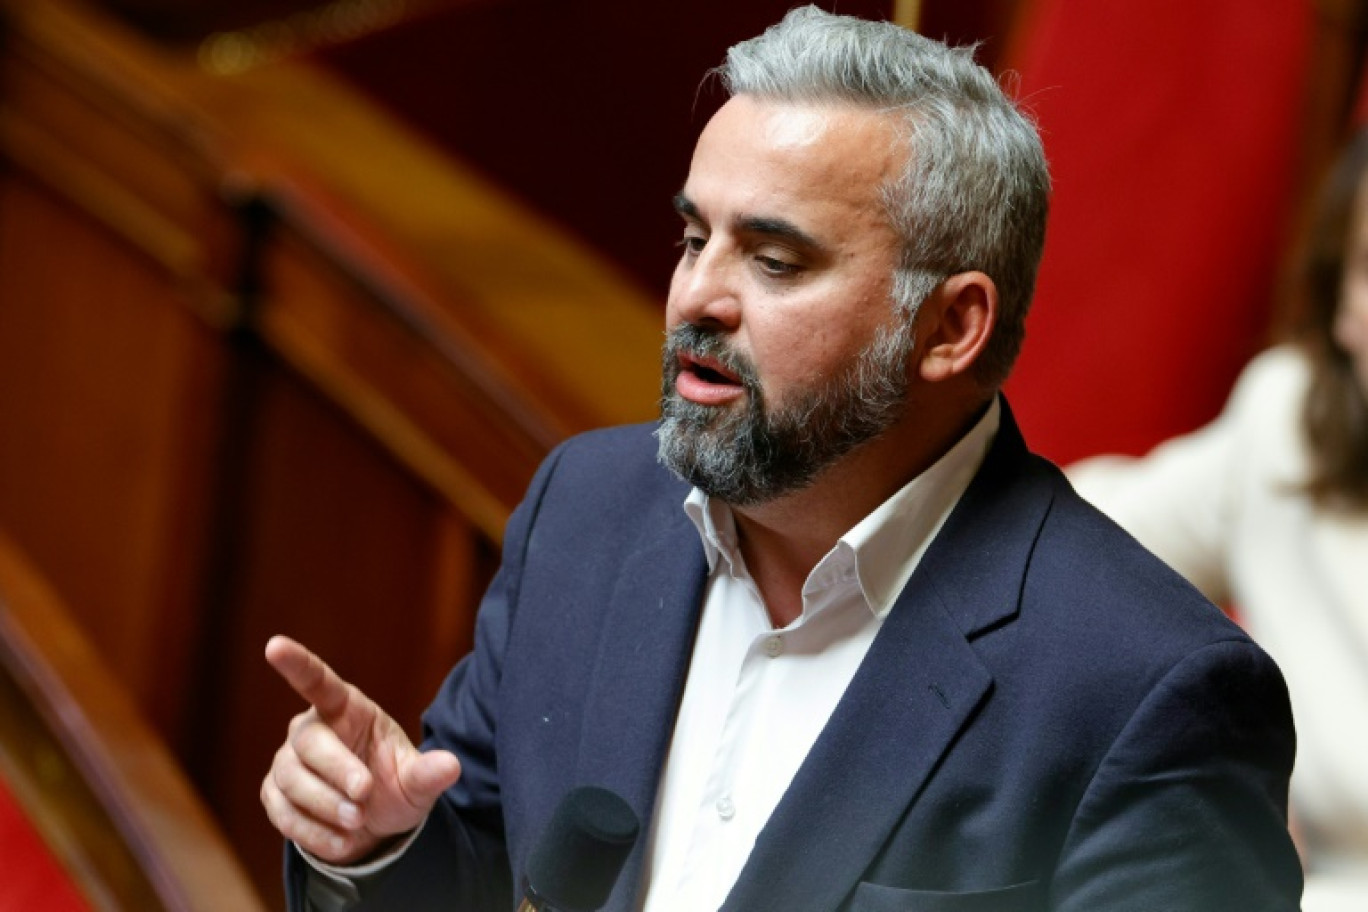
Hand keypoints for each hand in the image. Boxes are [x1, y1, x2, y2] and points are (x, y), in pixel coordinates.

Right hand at [260, 635, 461, 864]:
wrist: (371, 823)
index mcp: (346, 709)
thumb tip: (452, 766)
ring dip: (326, 806)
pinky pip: (283, 813)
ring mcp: (287, 762)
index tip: (274, 645)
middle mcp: (310, 729)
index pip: (319, 681)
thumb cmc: (393, 785)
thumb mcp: (416, 782)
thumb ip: (429, 774)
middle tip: (364, 796)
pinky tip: (343, 841)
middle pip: (309, 743)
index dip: (297, 664)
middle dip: (336, 772)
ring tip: (358, 822)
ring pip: (292, 780)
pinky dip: (313, 832)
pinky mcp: (274, 795)